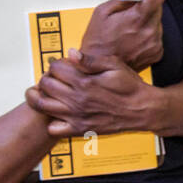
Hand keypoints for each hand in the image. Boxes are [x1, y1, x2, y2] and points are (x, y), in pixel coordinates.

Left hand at [25, 49, 158, 136]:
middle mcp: (77, 99)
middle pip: (46, 84)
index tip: (61, 64)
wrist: (143, 109)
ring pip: (42, 105)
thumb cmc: (130, 87)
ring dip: (39, 97)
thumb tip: (71, 53)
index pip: (56, 68)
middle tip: (55, 77)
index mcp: (85, 81)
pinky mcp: (79, 129)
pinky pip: (53, 128)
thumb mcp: (115, 66)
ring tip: (46, 92)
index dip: (56, 63)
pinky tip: (59, 113)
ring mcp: (76, 116)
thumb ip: (91, 60)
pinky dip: (51, 121)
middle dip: (47, 77)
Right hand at [79, 0, 166, 71]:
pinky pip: (157, 37)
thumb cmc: (97, 41)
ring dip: (146, 22)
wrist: (99, 69)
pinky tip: (132, 40)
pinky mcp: (157, 53)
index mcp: (138, 17)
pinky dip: (147, 35)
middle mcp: (151, 30)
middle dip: (145, 7)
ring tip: (127, 30)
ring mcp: (155, 43)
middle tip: (128, 14)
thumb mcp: (103, 12)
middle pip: (157, 8)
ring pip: (157, 22)